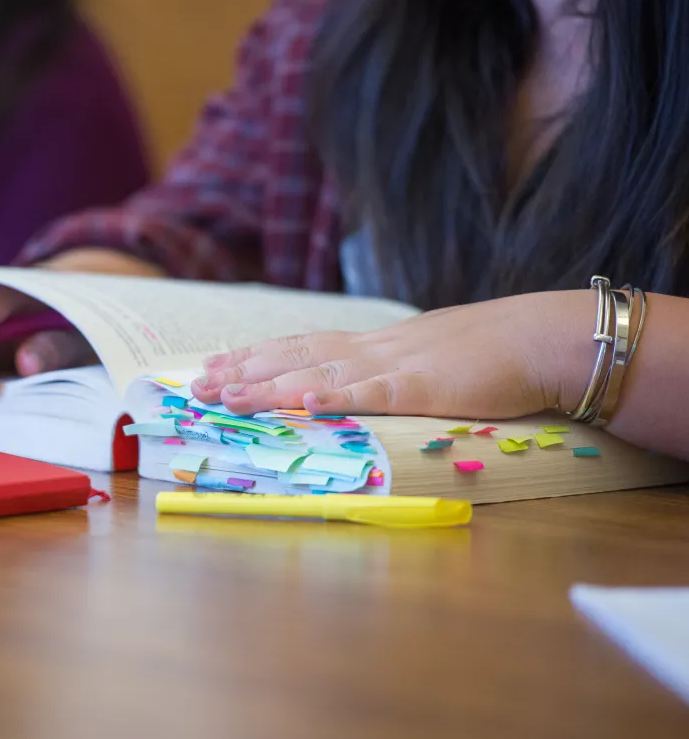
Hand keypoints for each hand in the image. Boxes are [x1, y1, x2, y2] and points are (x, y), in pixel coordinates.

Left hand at [190, 291, 594, 419]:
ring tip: (227, 395)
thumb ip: (388, 369)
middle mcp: (372, 349)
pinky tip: (302, 401)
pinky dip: (335, 395)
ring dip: (269, 386)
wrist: (542, 338)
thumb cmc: (489, 353)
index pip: (300, 346)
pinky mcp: (423, 387)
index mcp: (373, 344)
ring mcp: (394, 365)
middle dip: (243, 371)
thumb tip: (354, 384)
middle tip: (197, 385)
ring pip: (318, 374)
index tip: (215, 364)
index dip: (255, 355)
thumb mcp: (425, 357)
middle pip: (295, 357)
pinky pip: (372, 392)